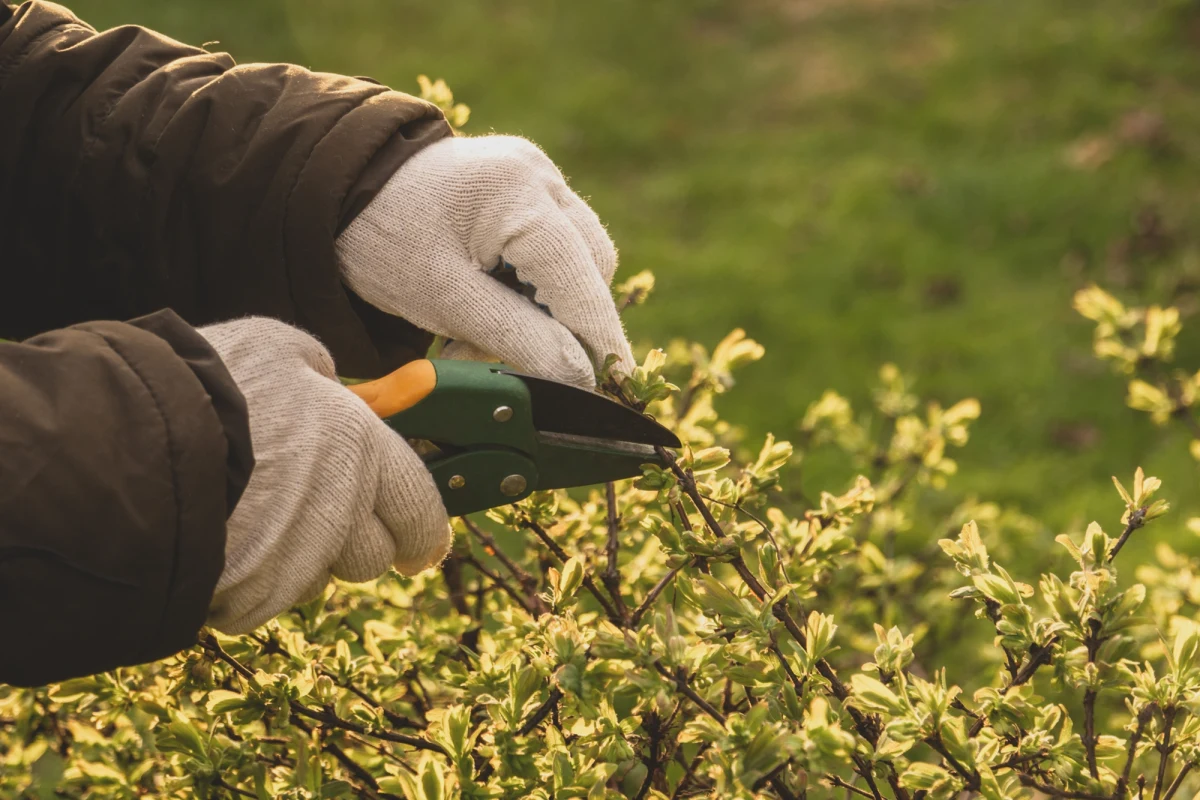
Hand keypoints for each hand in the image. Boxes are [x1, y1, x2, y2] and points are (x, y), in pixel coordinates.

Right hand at [197, 317, 449, 633]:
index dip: (424, 530)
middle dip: (356, 543)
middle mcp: (338, 515)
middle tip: (327, 523)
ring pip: (316, 581)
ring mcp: (293, 563)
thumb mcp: (271, 345)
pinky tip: (221, 542)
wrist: (121, 446)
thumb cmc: (202, 384)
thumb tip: (328, 377)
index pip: (420, 508)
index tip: (420, 542)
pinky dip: (250, 580)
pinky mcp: (247, 598)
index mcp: (359, 450)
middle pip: (372, 557)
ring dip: (300, 560)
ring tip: (254, 519)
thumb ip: (313, 366)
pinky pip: (263, 599)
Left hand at [335, 135, 634, 387]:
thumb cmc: (385, 241)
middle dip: (565, 325)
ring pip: (578, 260)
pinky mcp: (529, 186)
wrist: (342, 190)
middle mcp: (540, 175)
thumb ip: (518, 337)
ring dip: (548, 310)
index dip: (600, 339)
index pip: (582, 278)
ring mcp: (538, 174)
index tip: (611, 389)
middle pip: (590, 268)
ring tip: (483, 338)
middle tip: (517, 367)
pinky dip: (533, 288)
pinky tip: (490, 308)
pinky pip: (556, 246)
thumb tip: (580, 377)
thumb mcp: (445, 300)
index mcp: (519, 192)